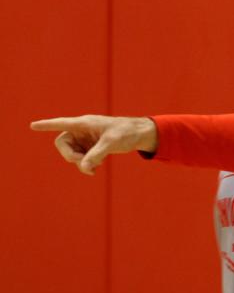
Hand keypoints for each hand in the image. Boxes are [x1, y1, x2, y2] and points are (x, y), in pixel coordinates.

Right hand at [31, 115, 157, 174]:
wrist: (140, 135)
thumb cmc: (126, 133)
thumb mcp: (111, 144)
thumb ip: (96, 155)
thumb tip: (83, 167)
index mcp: (85, 123)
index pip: (61, 123)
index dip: (46, 125)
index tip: (33, 125)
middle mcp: (82, 130)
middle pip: (63, 143)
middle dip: (69, 155)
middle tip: (82, 163)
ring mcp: (86, 138)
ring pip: (72, 153)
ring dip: (79, 162)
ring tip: (94, 169)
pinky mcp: (92, 146)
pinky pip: (81, 157)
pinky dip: (86, 164)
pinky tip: (95, 168)